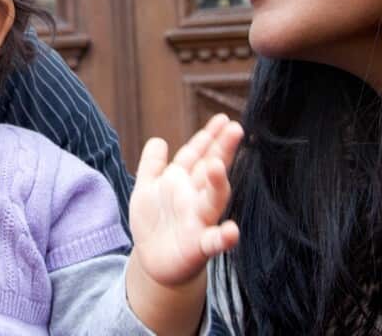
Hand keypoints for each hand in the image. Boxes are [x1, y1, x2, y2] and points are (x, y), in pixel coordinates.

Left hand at [125, 114, 242, 334]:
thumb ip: (152, 165)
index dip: (208, 137)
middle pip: (210, 171)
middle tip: (235, 129)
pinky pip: (213, 242)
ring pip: (212, 201)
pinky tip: (232, 232)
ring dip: (217, 185)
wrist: (153, 261)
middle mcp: (195, 199)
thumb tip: (159, 140)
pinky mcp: (198, 247)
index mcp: (182, 182)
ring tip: (217, 167)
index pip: (196, 155)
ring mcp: (199, 222)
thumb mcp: (147, 189)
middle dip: (221, 150)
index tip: (224, 119)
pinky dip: (223, 238)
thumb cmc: (155, 222)